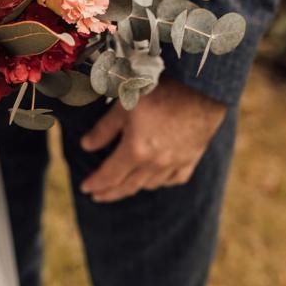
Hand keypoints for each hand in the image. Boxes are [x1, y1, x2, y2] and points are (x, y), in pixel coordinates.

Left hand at [80, 77, 226, 202]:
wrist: (200, 90)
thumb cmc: (159, 92)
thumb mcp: (123, 105)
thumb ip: (104, 129)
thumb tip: (86, 146)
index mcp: (135, 151)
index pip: (110, 175)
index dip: (96, 183)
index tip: (85, 188)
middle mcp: (155, 164)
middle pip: (128, 185)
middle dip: (111, 192)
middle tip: (98, 196)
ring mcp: (175, 163)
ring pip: (150, 184)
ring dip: (133, 187)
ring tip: (123, 186)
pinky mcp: (191, 159)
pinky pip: (173, 179)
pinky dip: (161, 182)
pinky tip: (155, 180)